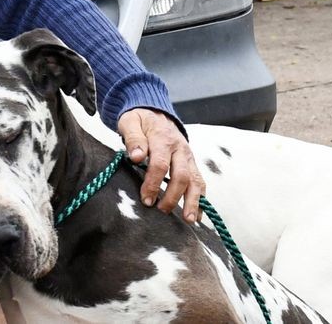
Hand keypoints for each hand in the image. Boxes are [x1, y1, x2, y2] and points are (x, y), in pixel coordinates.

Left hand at [116, 108, 203, 222]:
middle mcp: (180, 149)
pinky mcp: (192, 164)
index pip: (160, 164)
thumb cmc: (139, 120)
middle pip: (181, 175)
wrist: (154, 112)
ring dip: (193, 201)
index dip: (153, 183)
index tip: (146, 199)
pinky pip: (200, 182)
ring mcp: (188, 157)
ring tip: (189, 220)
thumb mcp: (130, 122)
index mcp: (163, 139)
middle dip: (173, 196)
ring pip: (196, 181)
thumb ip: (133, 138)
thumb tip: (137, 157)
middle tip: (161, 210)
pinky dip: (201, 200)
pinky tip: (197, 216)